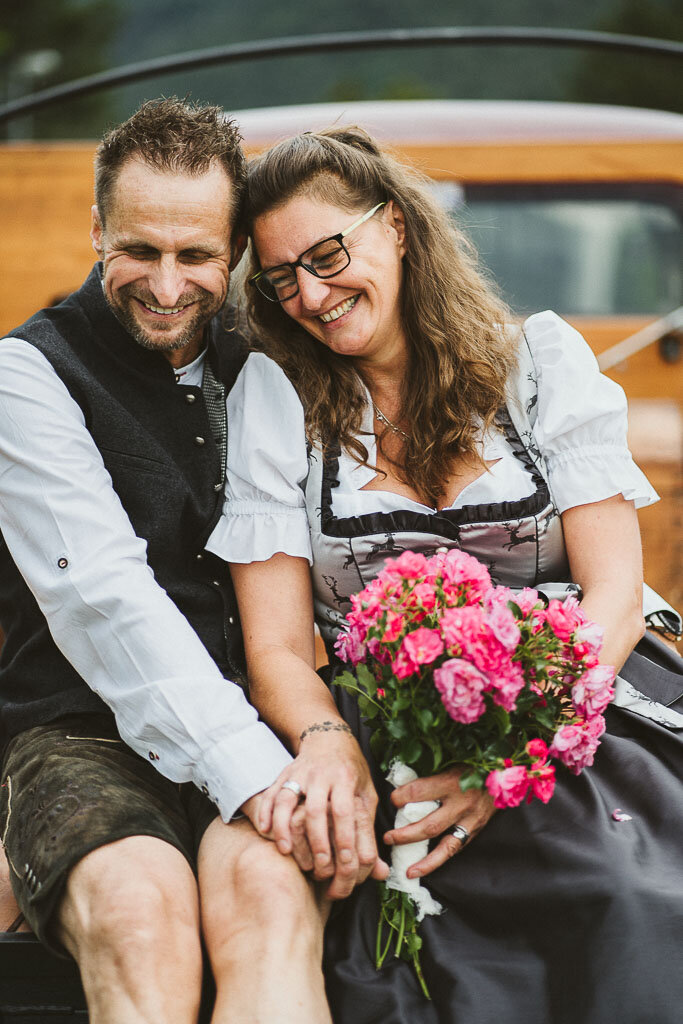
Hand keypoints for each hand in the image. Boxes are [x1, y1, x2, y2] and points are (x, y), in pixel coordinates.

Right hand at [258, 729, 388, 898]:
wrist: (329, 738)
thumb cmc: (351, 771)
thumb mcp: (367, 792)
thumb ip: (369, 829)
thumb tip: (380, 870)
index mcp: (344, 778)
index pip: (343, 810)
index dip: (343, 836)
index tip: (344, 862)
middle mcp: (321, 775)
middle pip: (315, 809)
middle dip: (316, 839)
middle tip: (319, 867)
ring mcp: (299, 773)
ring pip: (287, 799)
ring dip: (284, 826)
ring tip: (286, 850)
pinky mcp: (284, 774)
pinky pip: (271, 793)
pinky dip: (266, 811)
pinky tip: (265, 830)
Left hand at [384, 767, 494, 878]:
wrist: (505, 772)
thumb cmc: (473, 764)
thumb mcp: (451, 761)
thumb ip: (430, 774)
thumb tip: (402, 782)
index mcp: (452, 781)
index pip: (419, 792)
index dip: (401, 796)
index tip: (392, 799)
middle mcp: (462, 803)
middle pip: (429, 825)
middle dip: (405, 834)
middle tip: (388, 837)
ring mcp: (471, 819)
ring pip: (445, 845)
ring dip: (425, 860)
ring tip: (408, 870)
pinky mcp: (478, 829)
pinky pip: (457, 847)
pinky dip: (441, 859)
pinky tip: (426, 867)